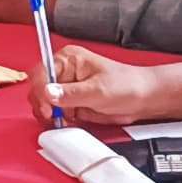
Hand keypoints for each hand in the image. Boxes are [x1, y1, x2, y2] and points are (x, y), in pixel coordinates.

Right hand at [31, 44, 162, 126]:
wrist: (143, 99)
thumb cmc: (126, 85)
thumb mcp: (98, 91)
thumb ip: (71, 94)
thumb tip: (48, 93)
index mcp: (69, 59)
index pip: (42, 72)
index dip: (40, 90)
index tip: (47, 107)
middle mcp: (65, 72)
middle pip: (39, 88)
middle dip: (43, 104)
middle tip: (53, 117)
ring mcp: (67, 88)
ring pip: (45, 103)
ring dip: (50, 115)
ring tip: (62, 121)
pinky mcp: (72, 103)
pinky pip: (56, 113)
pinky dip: (58, 120)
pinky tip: (67, 123)